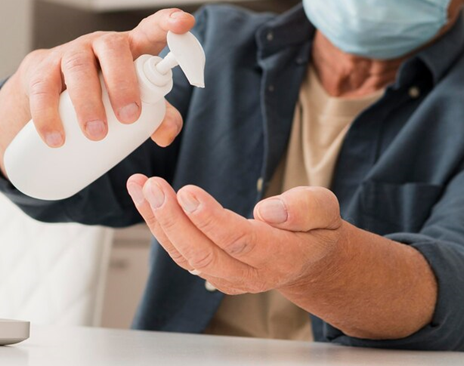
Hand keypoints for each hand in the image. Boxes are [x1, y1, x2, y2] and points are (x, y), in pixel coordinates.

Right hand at [16, 9, 194, 146]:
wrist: (52, 92)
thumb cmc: (103, 93)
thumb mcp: (135, 100)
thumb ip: (158, 115)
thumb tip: (166, 134)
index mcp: (131, 47)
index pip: (151, 28)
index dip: (168, 22)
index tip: (184, 23)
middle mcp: (100, 44)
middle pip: (112, 49)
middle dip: (122, 83)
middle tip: (129, 118)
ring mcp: (69, 54)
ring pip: (77, 66)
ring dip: (87, 102)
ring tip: (96, 133)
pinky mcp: (41, 71)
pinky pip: (43, 89)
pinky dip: (48, 116)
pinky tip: (57, 138)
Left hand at [125, 174, 345, 293]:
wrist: (307, 258)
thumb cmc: (314, 228)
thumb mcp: (324, 209)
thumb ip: (304, 209)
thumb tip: (269, 211)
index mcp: (281, 257)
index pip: (240, 242)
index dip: (211, 220)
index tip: (187, 192)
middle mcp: (250, 274)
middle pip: (204, 254)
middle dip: (173, 220)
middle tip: (153, 186)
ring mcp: (228, 277)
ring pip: (184, 255)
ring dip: (158, 220)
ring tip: (139, 185)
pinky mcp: (211, 271)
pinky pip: (179, 252)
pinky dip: (159, 225)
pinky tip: (145, 198)